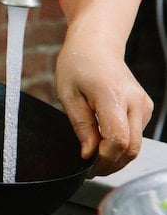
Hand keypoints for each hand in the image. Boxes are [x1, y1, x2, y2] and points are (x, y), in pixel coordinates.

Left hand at [54, 32, 153, 176]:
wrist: (96, 45)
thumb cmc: (77, 65)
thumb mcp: (68, 94)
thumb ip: (81, 126)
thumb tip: (88, 155)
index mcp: (112, 96)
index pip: (118, 140)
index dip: (105, 159)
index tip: (88, 166)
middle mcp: (135, 102)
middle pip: (132, 148)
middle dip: (111, 164)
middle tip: (91, 169)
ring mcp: (144, 105)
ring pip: (136, 144)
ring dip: (117, 156)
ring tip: (95, 156)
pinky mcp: (146, 107)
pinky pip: (137, 134)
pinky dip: (122, 144)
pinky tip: (104, 141)